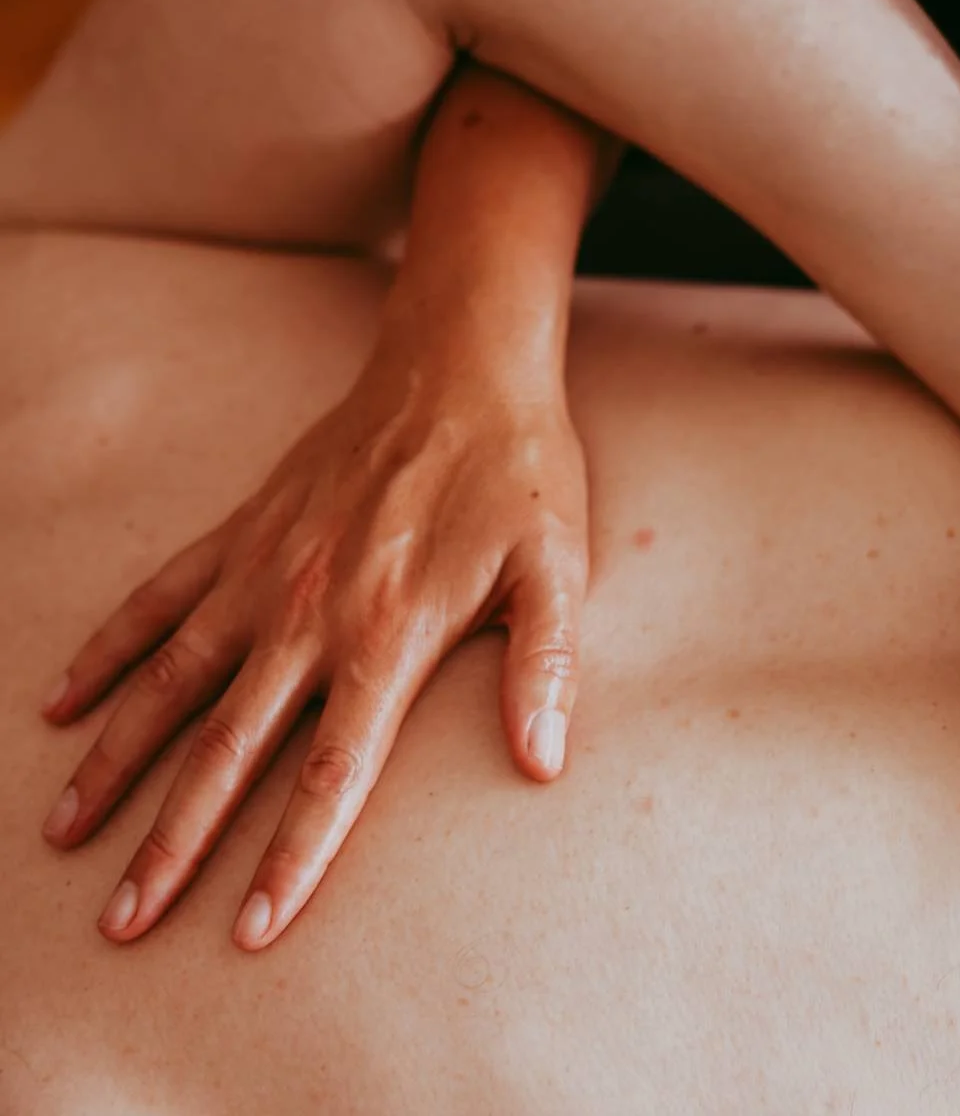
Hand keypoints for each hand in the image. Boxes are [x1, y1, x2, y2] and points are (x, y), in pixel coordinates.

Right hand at [38, 319, 586, 948]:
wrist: (460, 369)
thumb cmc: (518, 477)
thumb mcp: (557, 570)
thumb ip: (546, 667)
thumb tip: (545, 763)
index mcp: (390, 636)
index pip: (332, 775)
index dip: (292, 858)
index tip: (251, 931)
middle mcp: (310, 614)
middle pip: (227, 753)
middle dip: (172, 845)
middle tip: (122, 922)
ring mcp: (262, 572)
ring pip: (167, 685)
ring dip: (113, 763)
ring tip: (65, 834)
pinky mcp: (240, 533)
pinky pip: (154, 600)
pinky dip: (106, 651)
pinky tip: (61, 704)